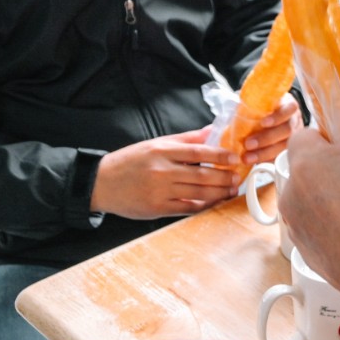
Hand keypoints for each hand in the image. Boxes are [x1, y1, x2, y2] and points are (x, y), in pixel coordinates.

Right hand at [91, 128, 241, 218]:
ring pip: (198, 193)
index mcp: (162, 151)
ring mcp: (160, 192)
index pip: (198, 152)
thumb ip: (185, 139)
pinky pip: (188, 208)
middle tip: (237, 177)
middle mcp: (162, 171)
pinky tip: (214, 201)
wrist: (101, 183)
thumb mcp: (155, 144)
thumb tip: (212, 131)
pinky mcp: (158, 208)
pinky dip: (204, 205)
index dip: (219, 155)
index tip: (234, 158)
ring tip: (231, 189)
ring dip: (219, 193)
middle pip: (202, 175)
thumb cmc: (131, 162)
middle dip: (224, 177)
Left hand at [241, 94, 303, 165]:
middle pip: (287, 131)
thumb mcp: (257, 102)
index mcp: (288, 105)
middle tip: (248, 144)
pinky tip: (255, 162)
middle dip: (267, 138)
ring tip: (248, 157)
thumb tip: (232, 104)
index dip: (278, 116)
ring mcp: (294, 136)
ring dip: (265, 153)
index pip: (290, 109)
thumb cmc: (261, 109)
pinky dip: (268, 160)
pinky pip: (281, 158)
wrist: (266, 119)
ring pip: (285, 146)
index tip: (262, 123)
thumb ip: (250, 104)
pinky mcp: (289, 150)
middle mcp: (294, 121)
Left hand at [280, 129, 339, 303]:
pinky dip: (337, 228)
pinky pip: (319, 230)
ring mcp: (298, 229)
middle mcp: (293, 196)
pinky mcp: (309, 255)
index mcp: (307, 164)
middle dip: (333, 170)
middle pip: (308, 171)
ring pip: (312, 202)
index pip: (306, 135)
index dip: (332, 138)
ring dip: (334, 201)